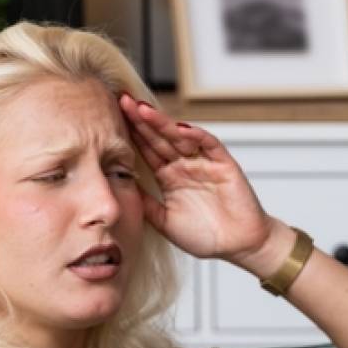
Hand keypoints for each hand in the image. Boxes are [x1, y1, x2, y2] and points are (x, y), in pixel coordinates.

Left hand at [117, 93, 275, 264]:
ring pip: (180, 137)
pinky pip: (209, 145)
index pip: (147, 150)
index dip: (131, 135)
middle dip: (141, 120)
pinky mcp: (224, 164)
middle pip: (159, 138)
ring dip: (163, 123)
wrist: (238, 246)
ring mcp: (204, 163)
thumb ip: (145, 202)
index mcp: (169, 177)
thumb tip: (119, 185)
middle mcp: (184, 165)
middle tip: (122, 101)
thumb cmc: (205, 237)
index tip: (110, 120)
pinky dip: (196, 135)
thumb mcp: (164, 220)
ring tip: (143, 110)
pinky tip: (180, 127)